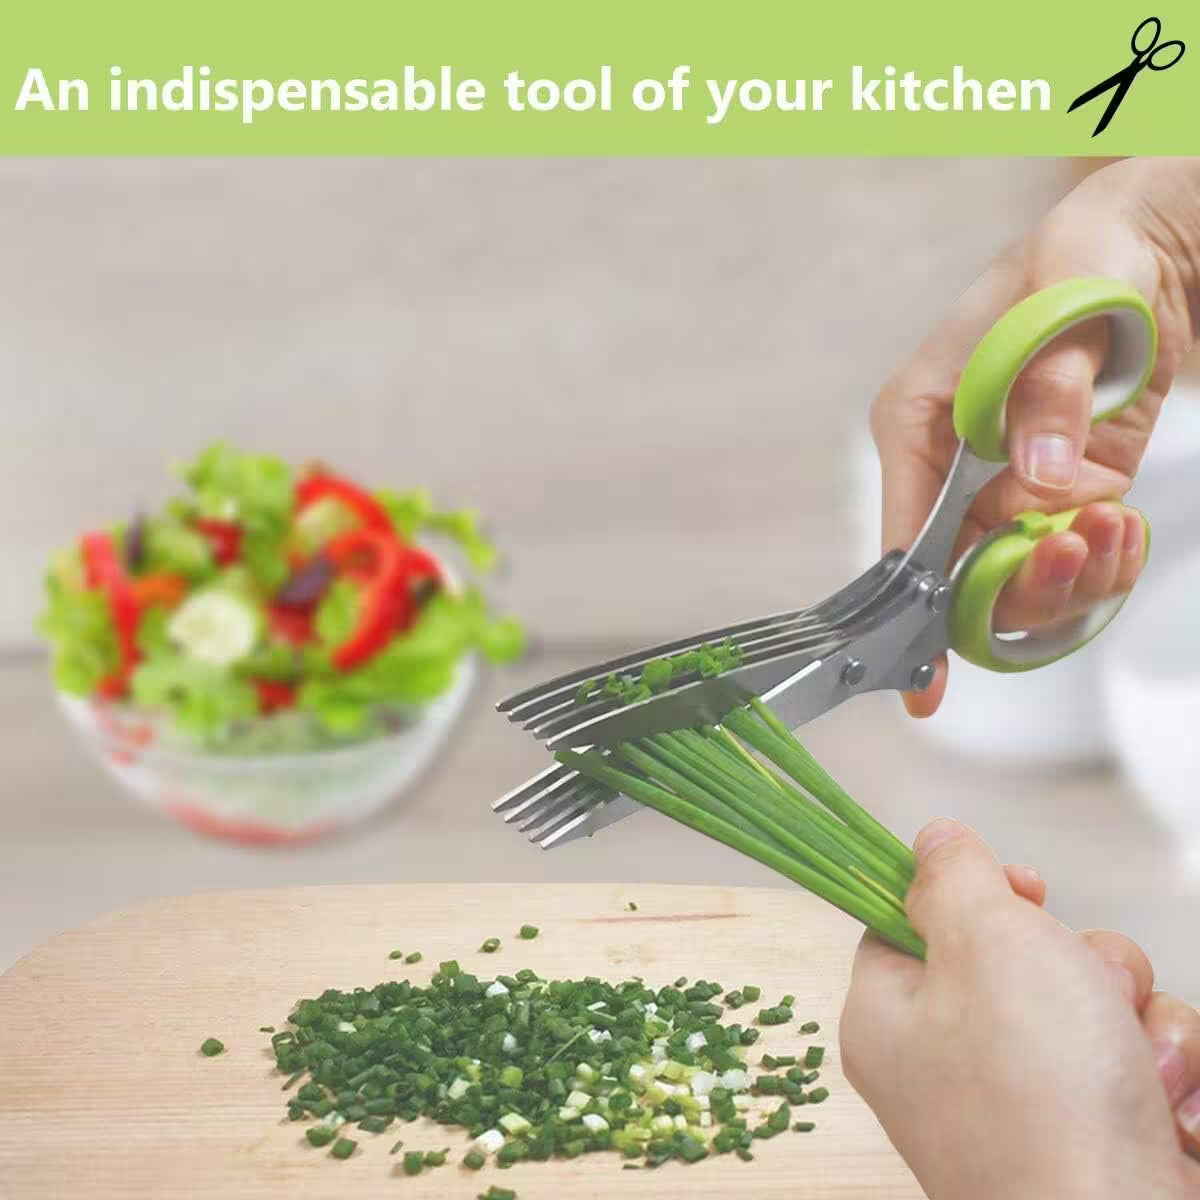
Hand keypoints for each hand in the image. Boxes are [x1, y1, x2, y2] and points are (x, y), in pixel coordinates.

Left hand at [840, 819, 1199, 1199]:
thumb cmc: (1042, 1095)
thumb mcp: (983, 942)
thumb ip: (954, 877)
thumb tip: (933, 841)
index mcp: (890, 1018)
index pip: (910, 923)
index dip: (971, 893)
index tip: (1023, 886)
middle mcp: (949, 1066)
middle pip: (1016, 958)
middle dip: (1079, 961)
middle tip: (1086, 988)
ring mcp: (1027, 1108)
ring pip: (1093, 1005)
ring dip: (1135, 1019)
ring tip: (1138, 1066)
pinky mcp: (1098, 1139)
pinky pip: (1137, 1065)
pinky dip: (1165, 1075)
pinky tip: (1169, 1112)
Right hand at [871, 157, 1199, 715]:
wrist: (1150, 249)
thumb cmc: (1084, 254)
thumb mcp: (1064, 302)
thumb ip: (1050, 389)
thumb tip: (1039, 475)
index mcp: (918, 420)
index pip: (905, 533)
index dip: (914, 610)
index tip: (924, 680)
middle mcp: (949, 467)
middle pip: (960, 574)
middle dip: (1021, 585)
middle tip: (1082, 548)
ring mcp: (1002, 487)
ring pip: (1014, 581)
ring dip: (1071, 577)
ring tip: (1119, 527)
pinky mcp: (1058, 495)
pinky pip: (1064, 561)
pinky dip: (1101, 566)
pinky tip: (1125, 532)